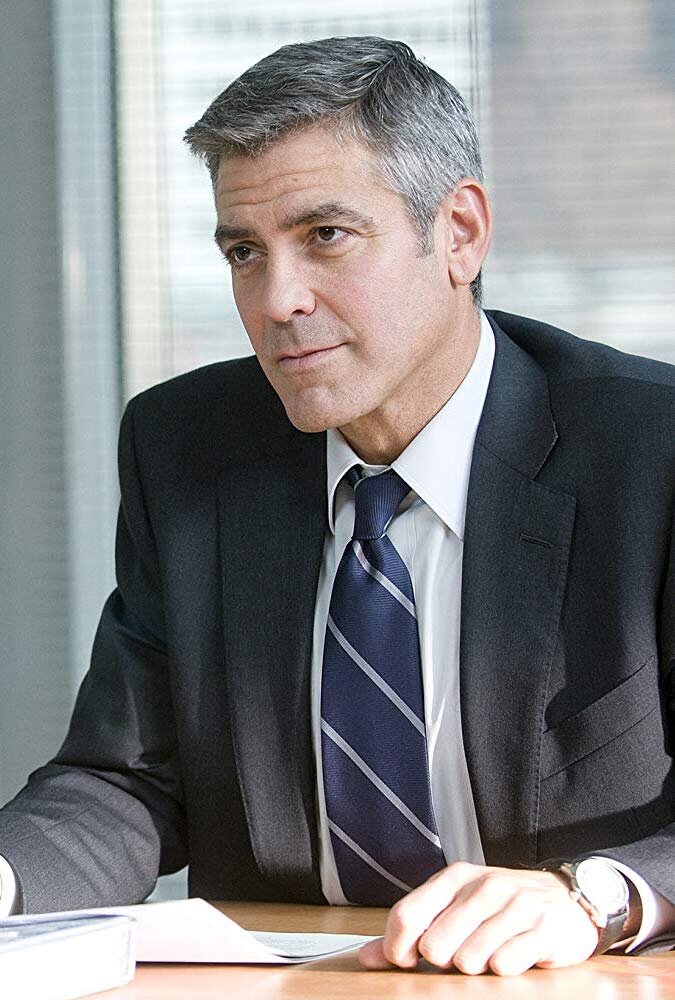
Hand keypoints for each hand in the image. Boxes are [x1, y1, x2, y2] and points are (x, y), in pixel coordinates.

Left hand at [359, 862, 599, 975]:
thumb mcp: (456, 907)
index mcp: (455, 877)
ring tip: (489, 955)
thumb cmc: (502, 908)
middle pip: (435, 945)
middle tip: (462, 955)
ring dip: (476, 969)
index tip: (408, 962)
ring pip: (469, 959)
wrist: (568, 900)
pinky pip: (505, 964)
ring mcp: (516, 905)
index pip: (405, 915)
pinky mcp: (544, 928)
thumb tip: (368, 958)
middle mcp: (484, 886)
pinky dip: (504, 970)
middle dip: (443, 963)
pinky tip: (513, 957)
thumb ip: (413, 929)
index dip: (397, 950)